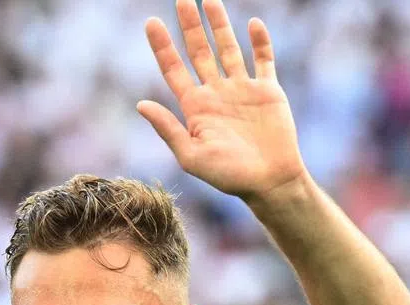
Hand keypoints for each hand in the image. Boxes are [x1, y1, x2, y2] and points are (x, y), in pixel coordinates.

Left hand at [138, 0, 305, 205]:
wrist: (269, 182)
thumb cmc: (228, 176)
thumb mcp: (191, 156)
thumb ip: (168, 129)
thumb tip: (140, 104)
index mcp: (195, 108)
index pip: (174, 70)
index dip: (162, 46)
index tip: (150, 22)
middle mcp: (216, 94)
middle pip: (199, 51)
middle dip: (190, 25)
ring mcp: (242, 89)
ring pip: (228, 48)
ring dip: (220, 25)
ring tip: (209, 0)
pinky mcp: (268, 91)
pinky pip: (263, 60)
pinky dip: (260, 42)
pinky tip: (253, 23)